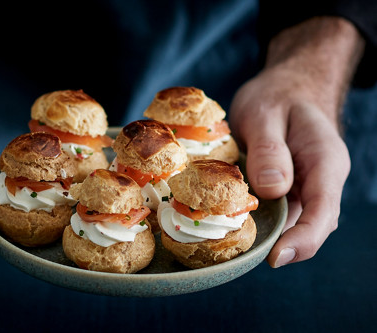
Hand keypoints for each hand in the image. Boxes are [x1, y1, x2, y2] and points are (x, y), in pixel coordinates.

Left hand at [229, 17, 362, 266]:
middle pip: (311, 225)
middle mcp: (322, 180)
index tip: (274, 258)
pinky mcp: (291, 188)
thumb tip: (273, 191)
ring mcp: (308, 186)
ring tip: (237, 244)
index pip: (323, 212)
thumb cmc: (277, 96)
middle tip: (242, 254)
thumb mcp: (265, 114)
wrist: (286, 88)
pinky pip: (282, 213)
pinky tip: (240, 225)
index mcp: (325, 161)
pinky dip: (264, 222)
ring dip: (271, 236)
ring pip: (295, 222)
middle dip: (282, 245)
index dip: (302, 240)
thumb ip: (270, 150)